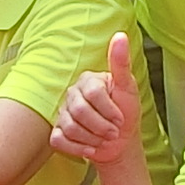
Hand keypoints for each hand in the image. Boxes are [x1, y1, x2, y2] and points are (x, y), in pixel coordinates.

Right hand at [49, 32, 146, 169]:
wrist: (121, 141)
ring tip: (103, 139)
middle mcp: (71, 94)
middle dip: (101, 127)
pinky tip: (90, 149)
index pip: (93, 94)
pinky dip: (78, 149)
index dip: (109, 110)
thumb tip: (120, 35)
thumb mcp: (128, 87)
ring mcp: (62, 113)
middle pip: (79, 112)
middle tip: (113, 132)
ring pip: (69, 128)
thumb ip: (121, 62)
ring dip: (92, 139)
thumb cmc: (126, 112)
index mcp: (87, 80)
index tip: (121, 118)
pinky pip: (58, 141)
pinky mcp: (57, 132)